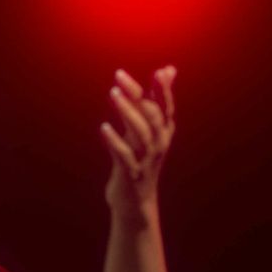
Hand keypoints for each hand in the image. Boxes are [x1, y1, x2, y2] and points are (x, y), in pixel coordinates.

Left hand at [101, 65, 176, 216]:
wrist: (135, 202)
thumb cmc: (139, 160)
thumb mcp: (148, 130)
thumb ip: (154, 99)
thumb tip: (168, 69)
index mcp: (163, 132)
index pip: (166, 106)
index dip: (163, 89)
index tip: (157, 72)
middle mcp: (158, 144)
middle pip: (152, 115)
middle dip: (137, 94)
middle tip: (119, 76)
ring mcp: (145, 159)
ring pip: (141, 132)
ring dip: (126, 111)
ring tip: (113, 93)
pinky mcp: (131, 173)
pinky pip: (123, 155)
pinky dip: (114, 141)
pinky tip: (103, 128)